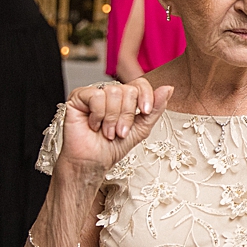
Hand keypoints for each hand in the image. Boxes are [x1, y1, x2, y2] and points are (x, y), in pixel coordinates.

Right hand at [58, 78, 173, 178]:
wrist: (93, 162)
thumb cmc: (113, 147)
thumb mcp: (141, 128)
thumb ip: (155, 109)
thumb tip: (168, 88)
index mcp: (125, 98)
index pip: (140, 84)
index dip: (145, 96)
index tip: (144, 112)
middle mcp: (110, 92)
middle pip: (128, 90)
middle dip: (126, 116)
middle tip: (119, 132)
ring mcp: (94, 93)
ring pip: (113, 92)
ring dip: (112, 119)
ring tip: (107, 132)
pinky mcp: (78, 96)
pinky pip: (96, 96)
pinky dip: (98, 115)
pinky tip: (93, 125)